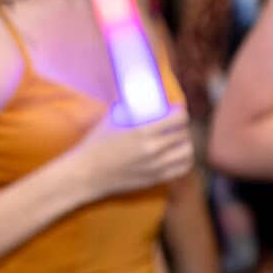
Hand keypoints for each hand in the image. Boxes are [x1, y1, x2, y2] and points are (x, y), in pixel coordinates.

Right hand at [67, 107, 194, 202]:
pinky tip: (177, 155)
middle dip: (182, 127)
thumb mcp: (111, 120)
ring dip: (185, 144)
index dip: (180, 112)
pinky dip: (184, 160)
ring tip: (178, 140)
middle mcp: (153, 149)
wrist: (86, 173)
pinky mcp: (155, 178)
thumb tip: (136, 93)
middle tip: (176, 125)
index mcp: (142, 132)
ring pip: (187, 152)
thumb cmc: (95, 144)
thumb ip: (128, 108)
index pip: (179, 119)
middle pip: (184, 134)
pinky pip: (182, 168)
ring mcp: (156, 166)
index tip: (177, 110)